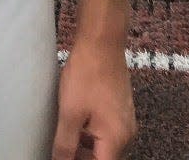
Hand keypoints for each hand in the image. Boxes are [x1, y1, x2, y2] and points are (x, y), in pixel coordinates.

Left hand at [52, 42, 136, 159]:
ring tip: (64, 140)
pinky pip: (106, 131)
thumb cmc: (86, 74)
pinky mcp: (120, 108)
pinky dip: (91, 135)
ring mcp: (125, 120)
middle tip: (61, 151)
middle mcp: (126, 133)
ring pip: (104, 146)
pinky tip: (74, 125)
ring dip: (86, 148)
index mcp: (116, 139)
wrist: (102, 40)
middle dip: (83, 158)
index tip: (64, 158)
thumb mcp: (70, 112)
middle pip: (104, 158)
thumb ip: (66, 144)